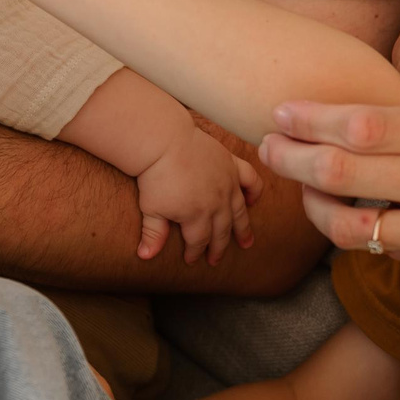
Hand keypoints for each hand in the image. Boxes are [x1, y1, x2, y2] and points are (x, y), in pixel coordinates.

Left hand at [134, 126, 261, 264]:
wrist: (164, 139)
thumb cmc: (155, 175)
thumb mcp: (151, 208)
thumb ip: (153, 234)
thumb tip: (145, 257)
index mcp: (197, 215)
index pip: (199, 241)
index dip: (195, 252)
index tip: (191, 260)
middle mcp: (217, 202)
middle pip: (221, 231)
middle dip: (218, 248)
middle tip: (215, 260)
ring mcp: (227, 183)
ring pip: (239, 212)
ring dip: (243, 229)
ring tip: (246, 242)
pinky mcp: (231, 164)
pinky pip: (250, 179)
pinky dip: (254, 191)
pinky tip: (253, 201)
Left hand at [255, 71, 399, 339]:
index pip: (366, 122)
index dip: (313, 118)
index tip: (282, 112)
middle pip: (343, 169)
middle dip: (293, 157)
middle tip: (267, 148)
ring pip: (353, 225)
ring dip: (318, 209)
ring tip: (305, 196)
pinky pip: (396, 258)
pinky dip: (373, 243)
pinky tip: (363, 231)